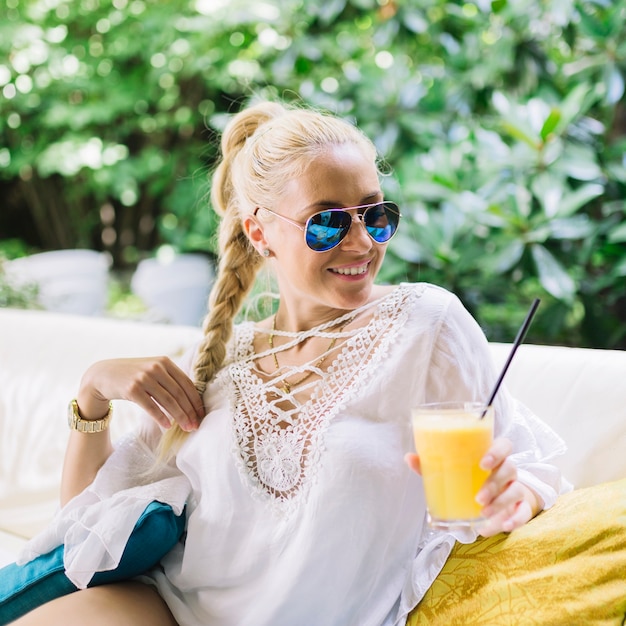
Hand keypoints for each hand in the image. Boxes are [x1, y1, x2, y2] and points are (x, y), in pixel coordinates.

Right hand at [77, 357, 204, 431]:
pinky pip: (151, 407)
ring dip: (179, 416)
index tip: (201, 414)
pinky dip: (161, 418)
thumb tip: (191, 400)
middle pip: (179, 393)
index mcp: (165, 362)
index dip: (195, 400)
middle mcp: (156, 367)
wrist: (103, 374)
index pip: (186, 383)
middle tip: (196, 425)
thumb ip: (170, 379)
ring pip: (168, 401)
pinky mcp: (132, 389)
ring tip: (186, 428)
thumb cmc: (133, 375)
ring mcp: (143, 378)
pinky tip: (167, 426)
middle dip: (190, 411)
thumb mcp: (153, 369)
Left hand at [405, 437, 539, 535]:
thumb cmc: (471, 479)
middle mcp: (507, 470)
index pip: (504, 445)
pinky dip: (516, 519)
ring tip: (483, 514)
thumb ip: (432, 465)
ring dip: (501, 503)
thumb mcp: (453, 472)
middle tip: (478, 498)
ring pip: (515, 490)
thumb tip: (409, 458)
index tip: (482, 463)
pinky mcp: (522, 507)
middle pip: (509, 469)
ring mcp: (516, 488)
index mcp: (492, 456)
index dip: (496, 451)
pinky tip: (504, 526)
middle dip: (494, 484)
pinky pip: (525, 512)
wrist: (498, 498)